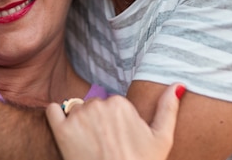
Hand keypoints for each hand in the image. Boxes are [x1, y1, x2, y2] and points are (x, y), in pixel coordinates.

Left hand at [46, 83, 184, 159]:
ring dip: (79, 123)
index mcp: (121, 103)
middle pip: (94, 106)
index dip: (116, 123)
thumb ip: (168, 108)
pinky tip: (66, 133)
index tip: (121, 140)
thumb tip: (178, 84)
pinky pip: (53, 111)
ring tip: (89, 146)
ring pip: (75, 109)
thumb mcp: (161, 139)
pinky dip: (57, 118)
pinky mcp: (60, 130)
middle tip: (105, 146)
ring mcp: (78, 116)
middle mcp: (98, 104)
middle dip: (98, 123)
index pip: (113, 105)